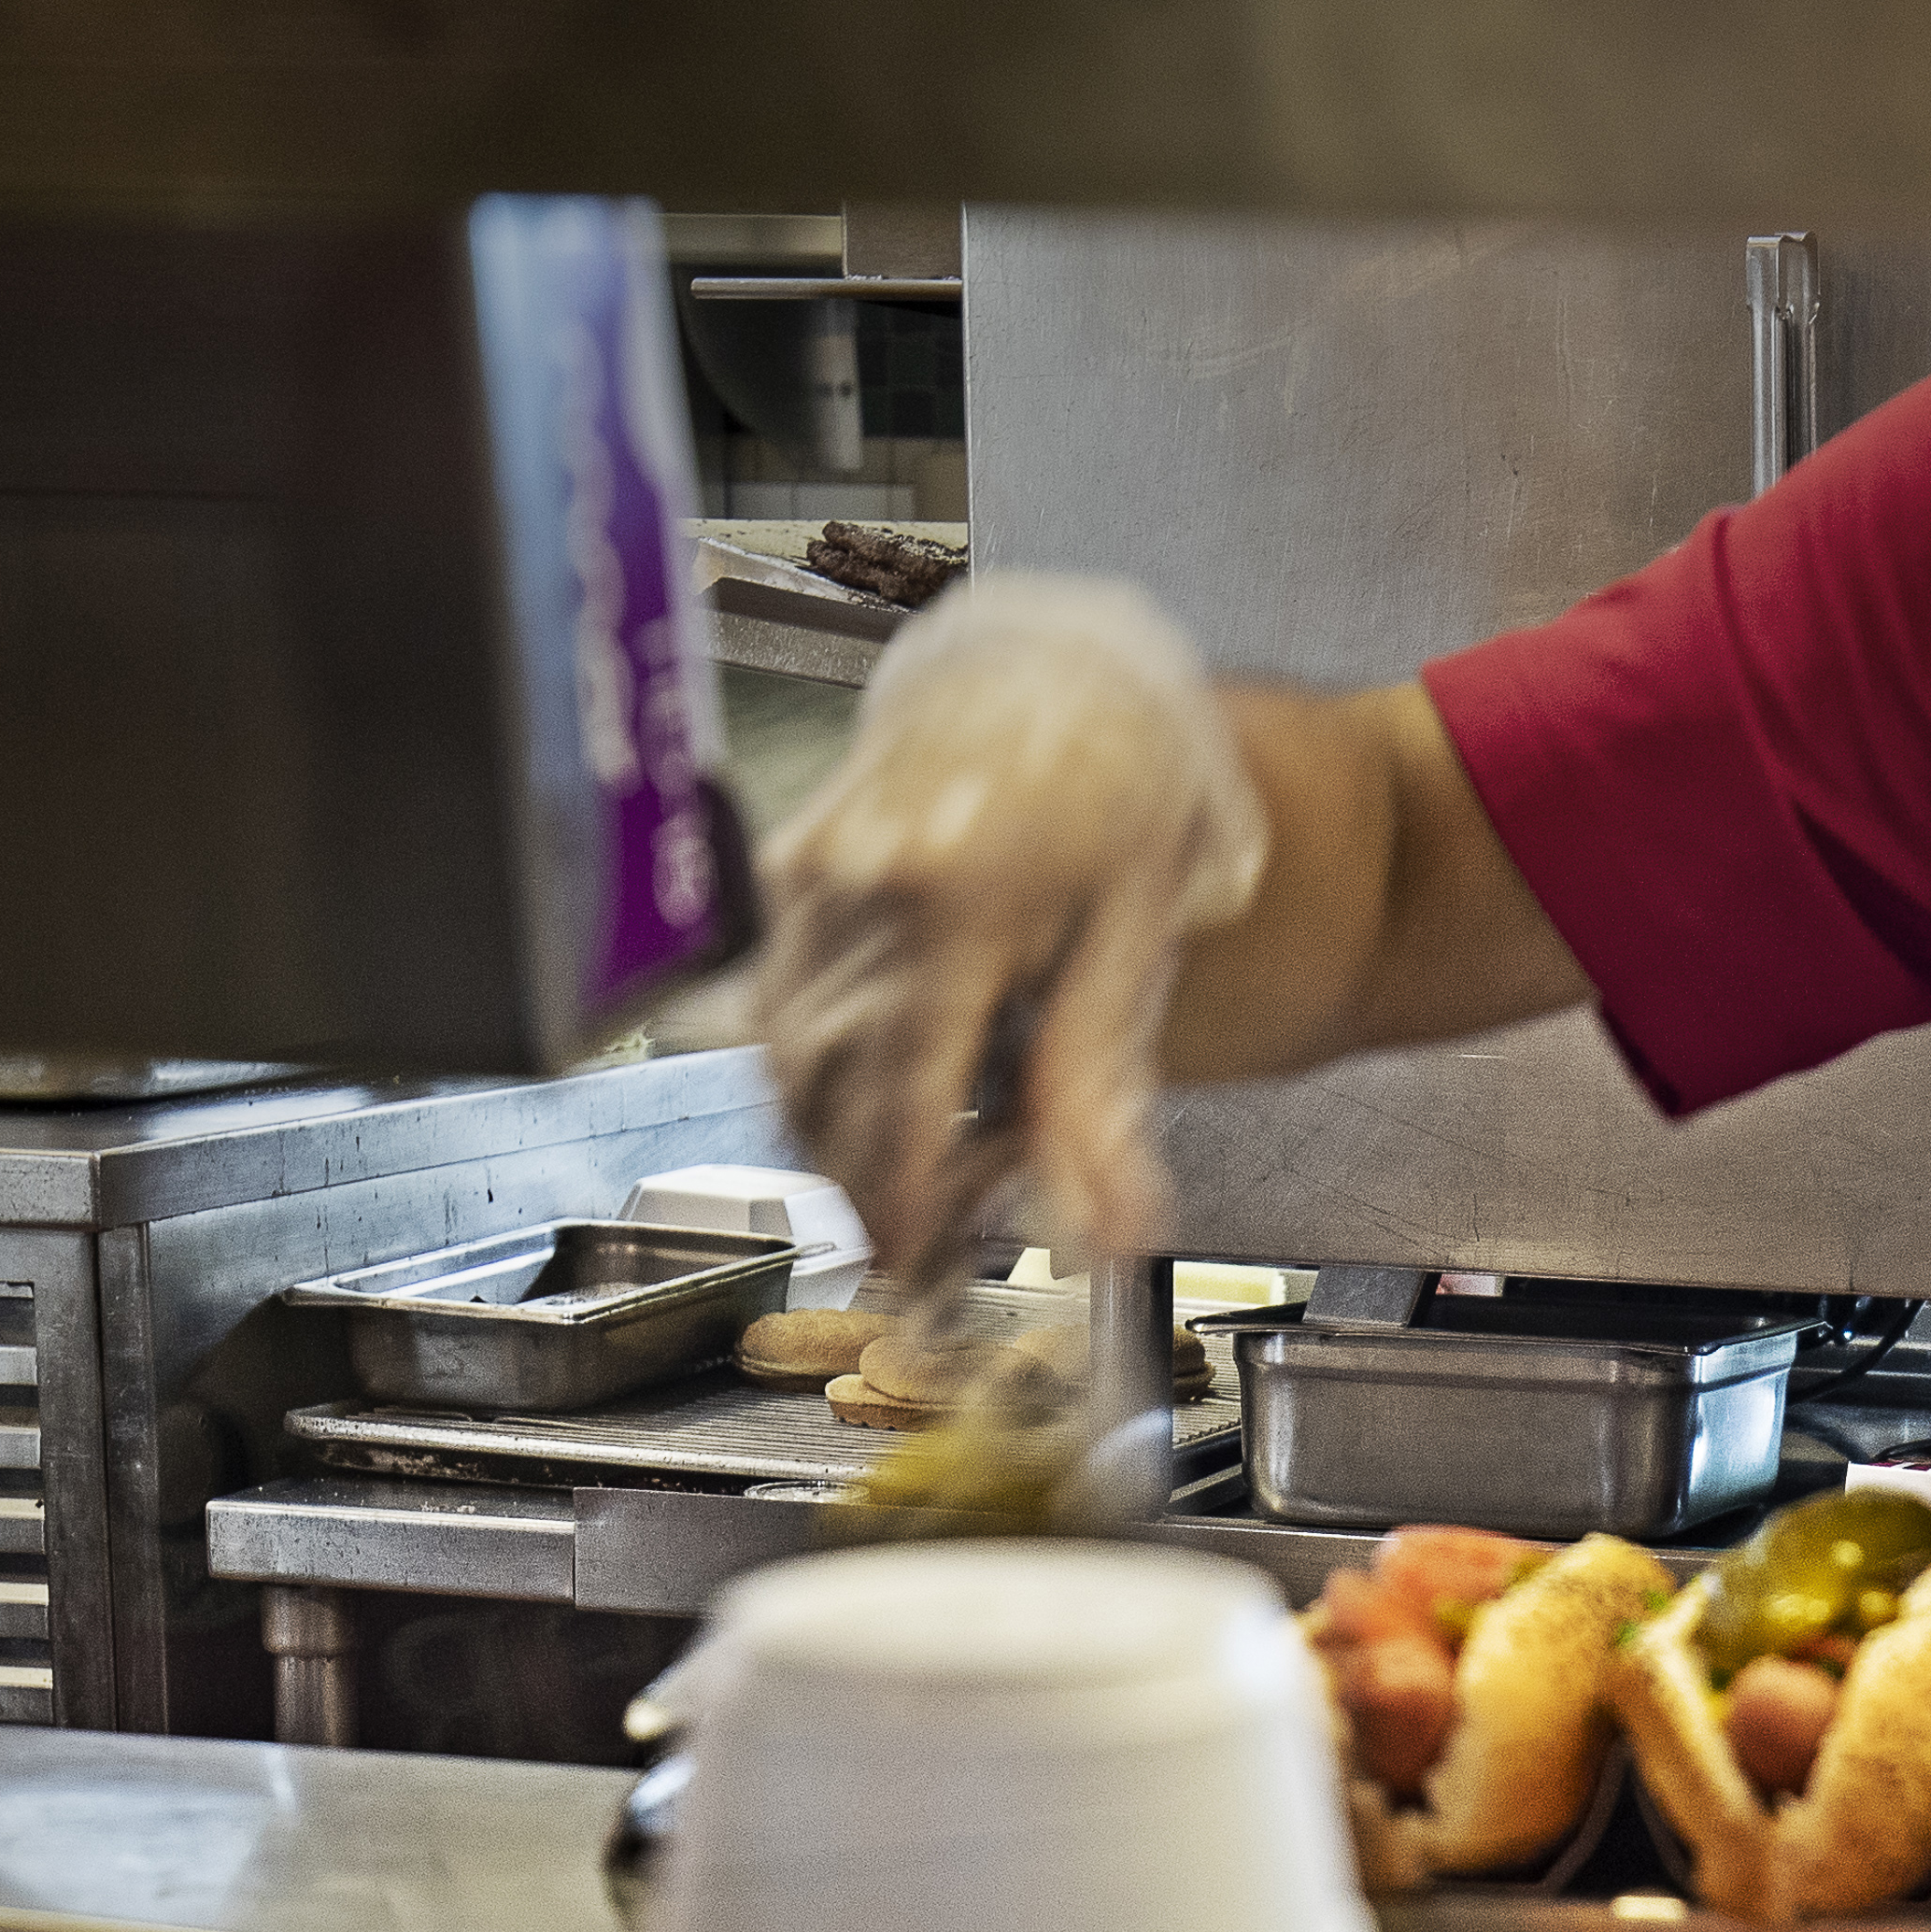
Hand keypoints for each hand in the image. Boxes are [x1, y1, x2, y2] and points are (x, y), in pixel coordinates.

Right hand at [752, 574, 1269, 1288]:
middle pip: (836, 1098)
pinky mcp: (787, 874)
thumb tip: (1108, 1224)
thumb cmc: (1125, 769)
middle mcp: (860, 886)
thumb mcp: (1149, 919)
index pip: (908, 1101)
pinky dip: (822, 1079)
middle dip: (880, 1196)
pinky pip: (781, 1010)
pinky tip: (888, 1102)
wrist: (1049, 648)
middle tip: (938, 1258)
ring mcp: (810, 877)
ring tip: (927, 1184)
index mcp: (958, 895)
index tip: (929, 1283)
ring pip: (792, 1066)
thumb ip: (1107, 1075)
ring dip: (846, 1146)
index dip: (911, 1210)